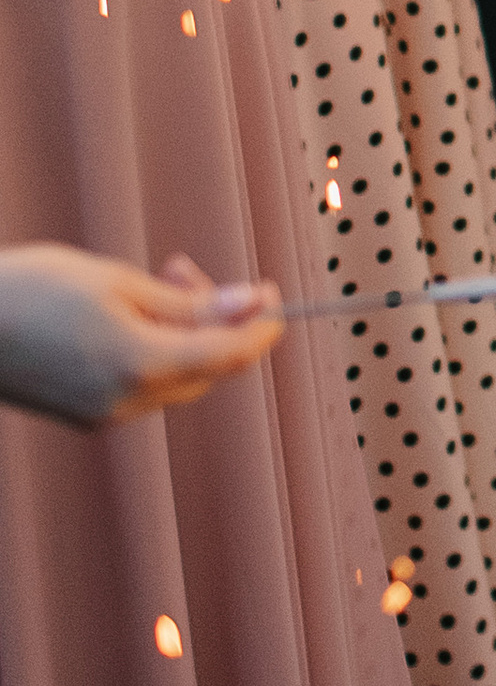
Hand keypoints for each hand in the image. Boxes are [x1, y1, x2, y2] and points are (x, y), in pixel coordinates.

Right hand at [0, 242, 280, 423]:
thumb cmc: (30, 289)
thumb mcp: (116, 281)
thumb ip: (186, 302)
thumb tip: (248, 304)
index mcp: (139, 365)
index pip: (229, 355)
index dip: (261, 327)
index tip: (274, 297)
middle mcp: (125, 402)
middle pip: (205, 369)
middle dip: (213, 321)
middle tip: (187, 270)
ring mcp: (102, 415)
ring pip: (174, 378)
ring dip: (181, 332)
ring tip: (155, 279)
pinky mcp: (83, 415)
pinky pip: (141, 386)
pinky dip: (151, 350)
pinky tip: (129, 313)